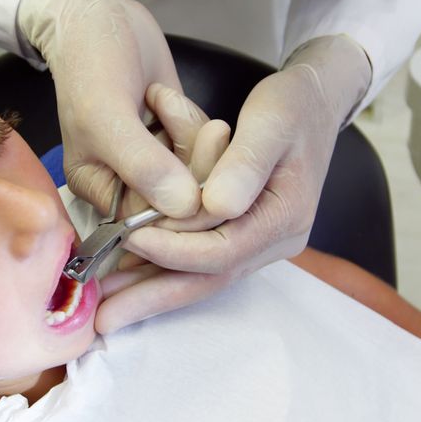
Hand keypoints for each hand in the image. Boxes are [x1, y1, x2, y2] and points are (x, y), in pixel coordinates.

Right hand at [17, 0, 202, 217]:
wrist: (98, 17)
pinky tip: (168, 95)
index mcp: (101, 191)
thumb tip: (185, 207)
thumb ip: (143, 165)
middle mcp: (129, 185)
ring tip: (164, 97)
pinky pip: (205, 150)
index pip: (152, 226)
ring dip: (195, 137)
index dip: (184, 212)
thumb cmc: (89, 65)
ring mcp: (156, 162)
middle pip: (183, 205)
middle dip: (199, 168)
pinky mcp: (176, 139)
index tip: (205, 181)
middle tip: (208, 128)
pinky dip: (197, 124)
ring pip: (200, 175)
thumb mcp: (107, 117)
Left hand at [97, 35, 370, 332]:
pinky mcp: (245, 236)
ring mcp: (262, 244)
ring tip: (106, 307)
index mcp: (285, 216)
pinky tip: (129, 279)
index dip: (173, 250)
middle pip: (209, 279)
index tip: (128, 238)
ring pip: (203, 278)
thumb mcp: (271, 120)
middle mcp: (276, 241)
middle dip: (154, 298)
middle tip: (103, 319)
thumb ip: (244, 162)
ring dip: (153, 293)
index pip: (222, 250)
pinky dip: (165, 271)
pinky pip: (202, 263)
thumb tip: (217, 205)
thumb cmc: (292, 106)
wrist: (317, 102)